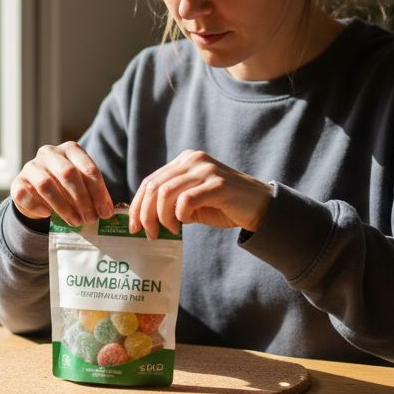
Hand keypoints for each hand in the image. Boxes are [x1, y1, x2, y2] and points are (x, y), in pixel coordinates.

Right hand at [10, 142, 114, 226]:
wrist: (38, 193)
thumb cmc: (67, 188)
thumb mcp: (83, 186)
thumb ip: (94, 195)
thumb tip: (107, 212)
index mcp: (71, 149)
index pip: (88, 169)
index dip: (99, 192)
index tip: (105, 212)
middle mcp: (50, 153)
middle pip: (68, 174)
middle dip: (82, 199)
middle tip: (90, 218)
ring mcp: (31, 165)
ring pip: (46, 185)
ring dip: (63, 207)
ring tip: (75, 222)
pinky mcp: (17, 181)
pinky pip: (24, 194)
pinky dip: (37, 206)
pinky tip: (47, 215)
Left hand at [128, 150, 272, 238]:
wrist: (260, 207)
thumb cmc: (224, 205)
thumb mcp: (192, 200)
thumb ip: (171, 202)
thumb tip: (144, 218)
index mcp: (185, 160)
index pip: (151, 180)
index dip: (137, 204)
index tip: (134, 225)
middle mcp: (194, 160)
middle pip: (154, 186)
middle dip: (145, 213)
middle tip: (148, 233)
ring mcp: (206, 170)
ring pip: (165, 193)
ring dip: (161, 217)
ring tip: (168, 230)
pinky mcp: (217, 184)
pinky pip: (185, 200)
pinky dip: (179, 215)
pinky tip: (183, 223)